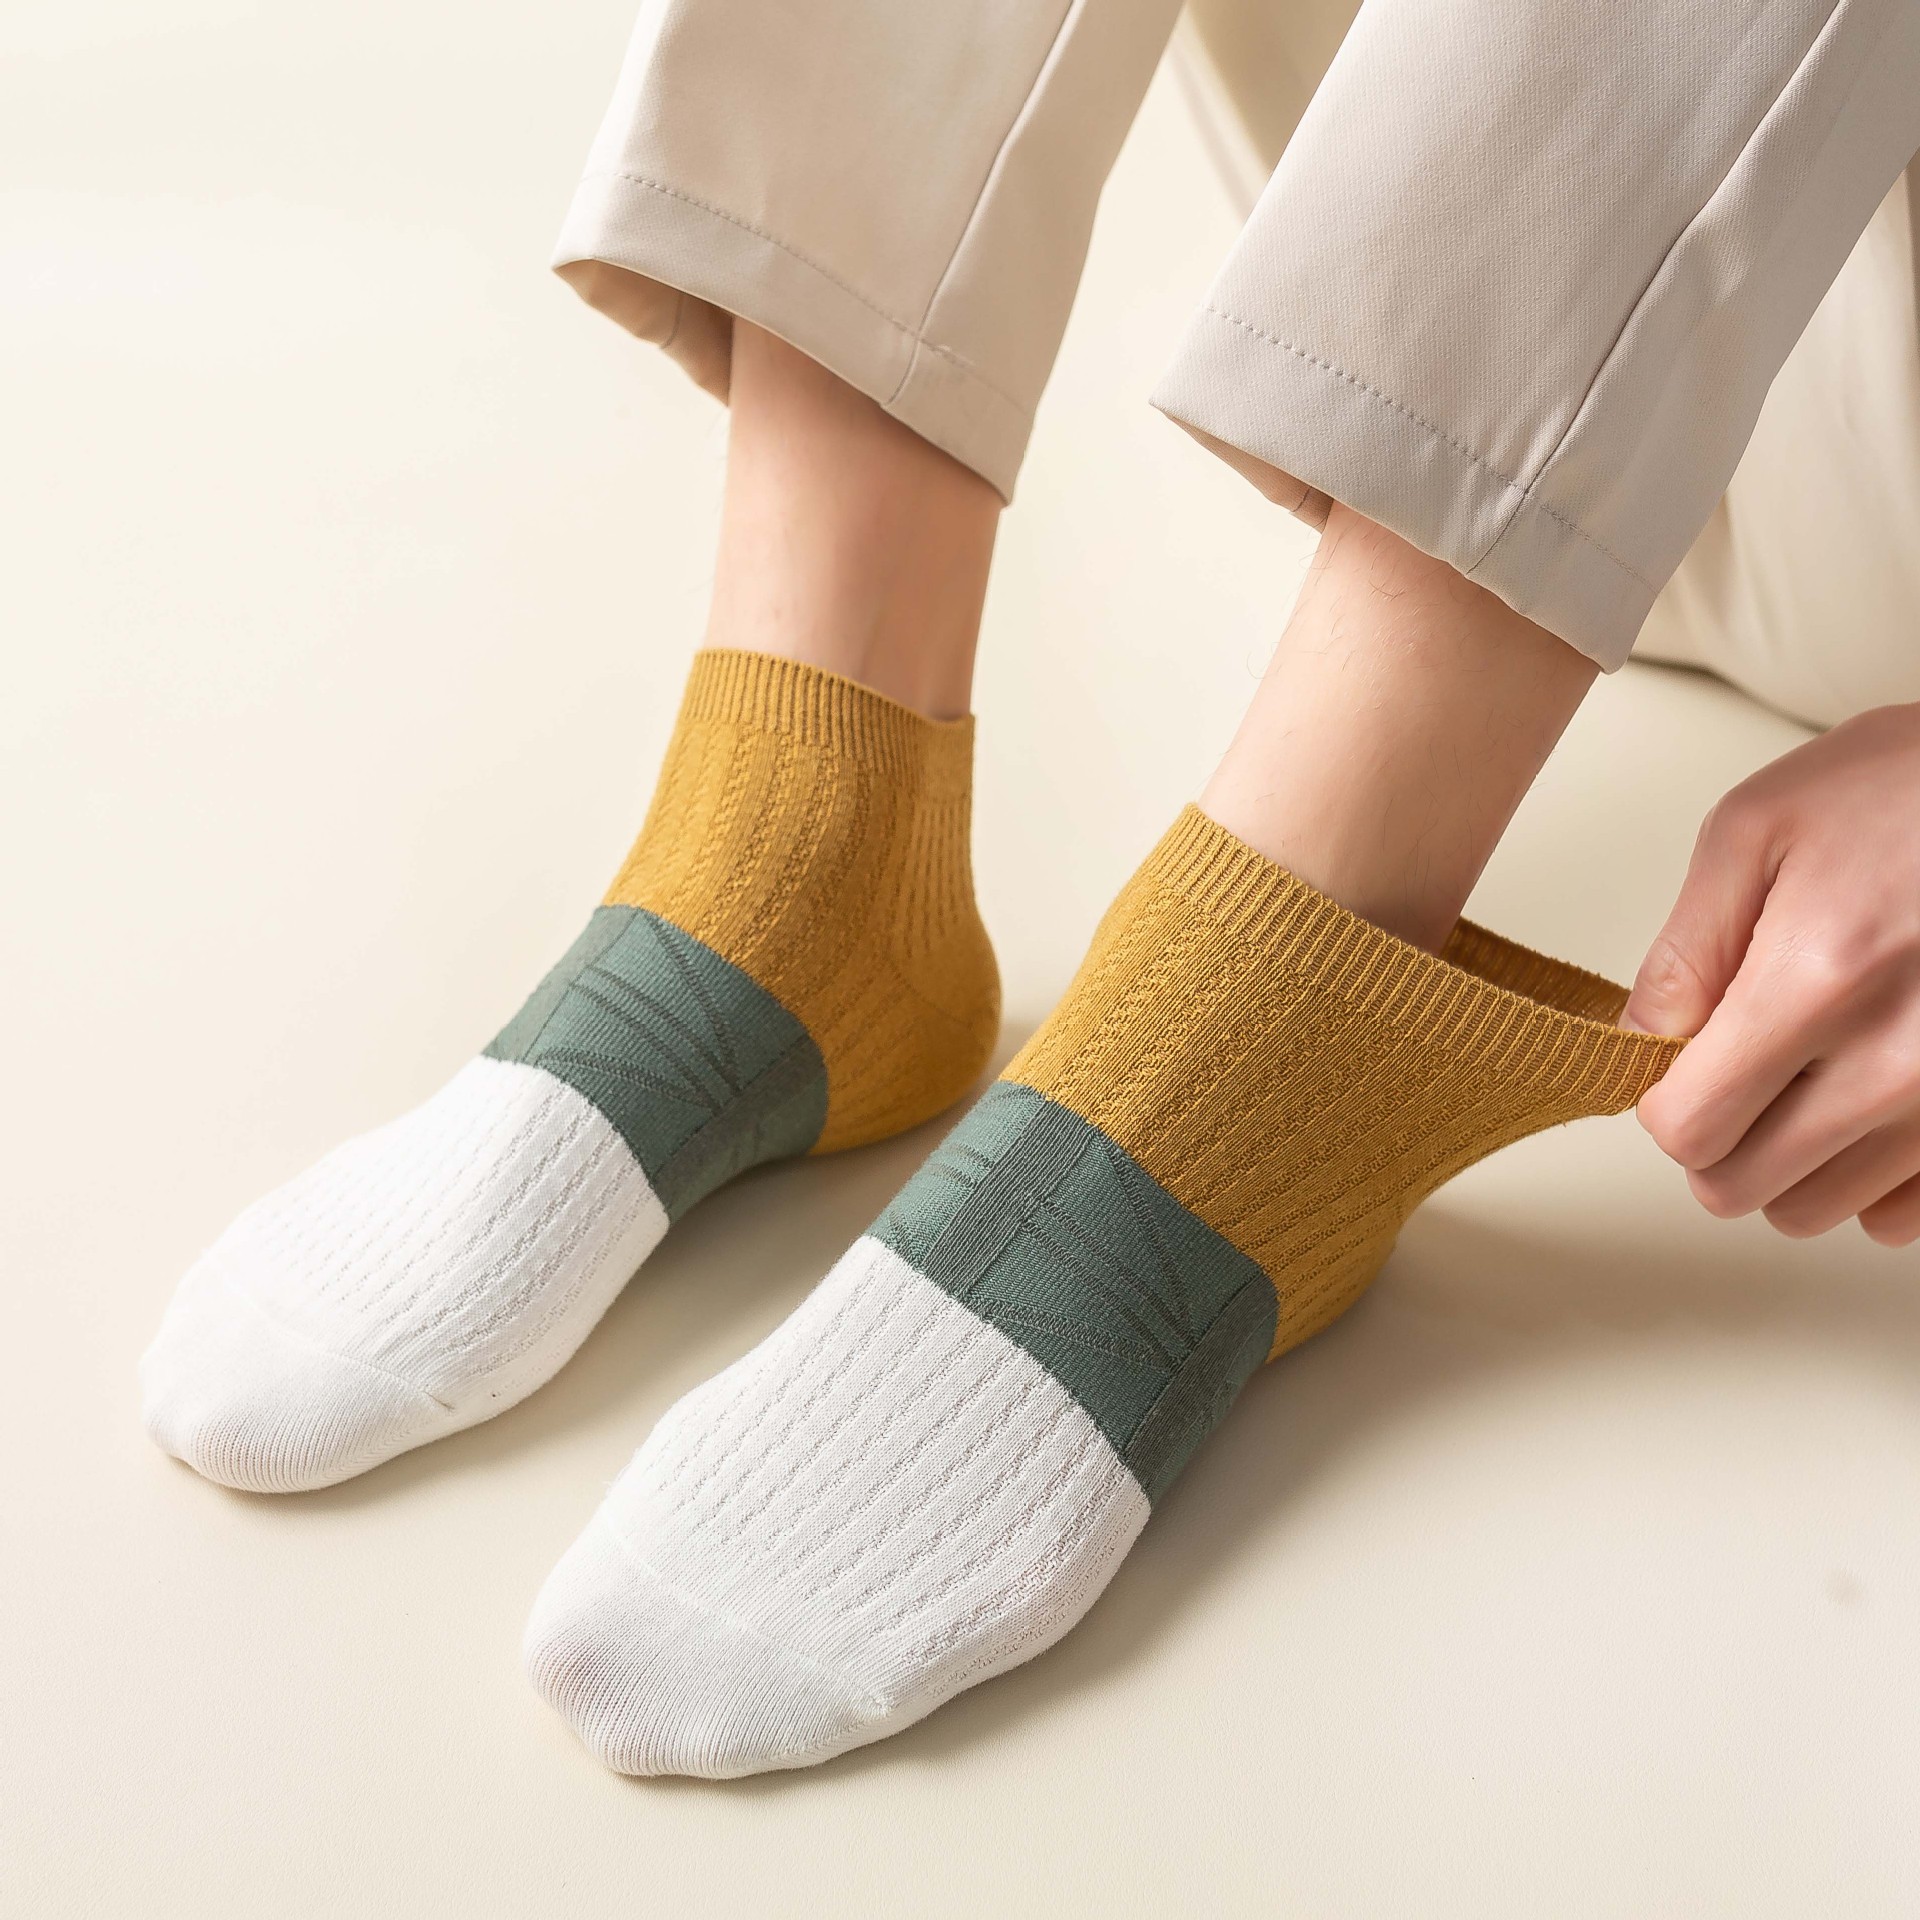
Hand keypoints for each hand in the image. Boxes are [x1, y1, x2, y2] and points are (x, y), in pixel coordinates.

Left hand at [1624, 703, 1919, 1244]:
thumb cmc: (1903, 787)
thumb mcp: (1755, 829)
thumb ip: (1684, 950)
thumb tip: (1640, 1042)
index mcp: (1820, 980)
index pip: (1690, 1128)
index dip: (1666, 1099)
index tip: (1682, 1060)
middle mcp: (1898, 1062)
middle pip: (1743, 1187)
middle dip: (1717, 1135)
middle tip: (1739, 1065)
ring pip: (1817, 1209)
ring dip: (1789, 1158)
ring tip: (1810, 1071)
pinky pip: (1900, 1216)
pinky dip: (1867, 1174)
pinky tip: (1867, 1100)